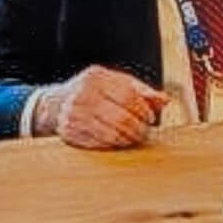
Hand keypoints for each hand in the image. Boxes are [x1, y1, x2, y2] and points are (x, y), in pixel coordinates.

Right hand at [33, 65, 169, 148]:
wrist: (56, 103)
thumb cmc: (93, 92)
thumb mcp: (115, 83)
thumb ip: (141, 91)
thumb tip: (165, 100)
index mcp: (96, 77)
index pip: (128, 95)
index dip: (143, 109)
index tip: (149, 117)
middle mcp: (83, 94)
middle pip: (121, 117)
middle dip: (138, 128)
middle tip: (143, 132)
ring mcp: (74, 114)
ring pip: (112, 133)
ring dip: (128, 139)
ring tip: (133, 138)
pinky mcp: (70, 132)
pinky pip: (99, 143)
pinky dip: (113, 144)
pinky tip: (118, 142)